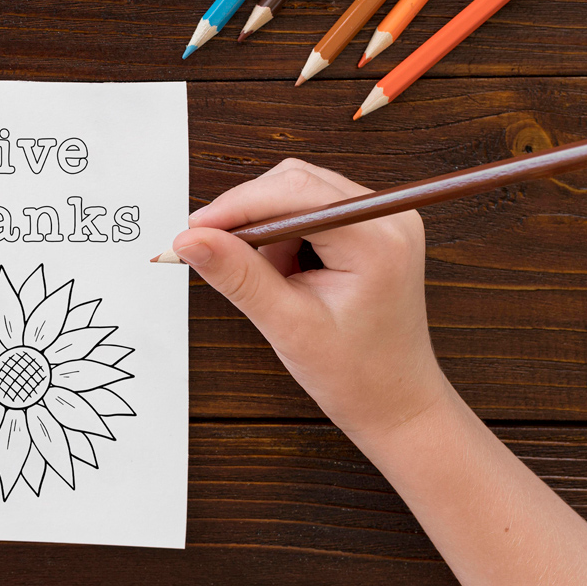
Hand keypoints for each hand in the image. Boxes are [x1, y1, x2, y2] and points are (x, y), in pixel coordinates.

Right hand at [168, 159, 446, 438]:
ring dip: (267, 230)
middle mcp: (388, 218)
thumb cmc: (357, 374)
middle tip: (215, 251)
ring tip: (272, 282)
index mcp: (378, 241)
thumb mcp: (288, 325)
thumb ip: (238, 275)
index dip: (238, 205)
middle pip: (295, 182)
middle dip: (249, 216)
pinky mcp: (370, 227)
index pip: (295, 191)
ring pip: (297, 192)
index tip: (195, 229)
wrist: (395, 403)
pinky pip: (310, 209)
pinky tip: (287, 276)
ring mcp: (382, 219)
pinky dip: (283, 237)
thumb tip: (191, 239)